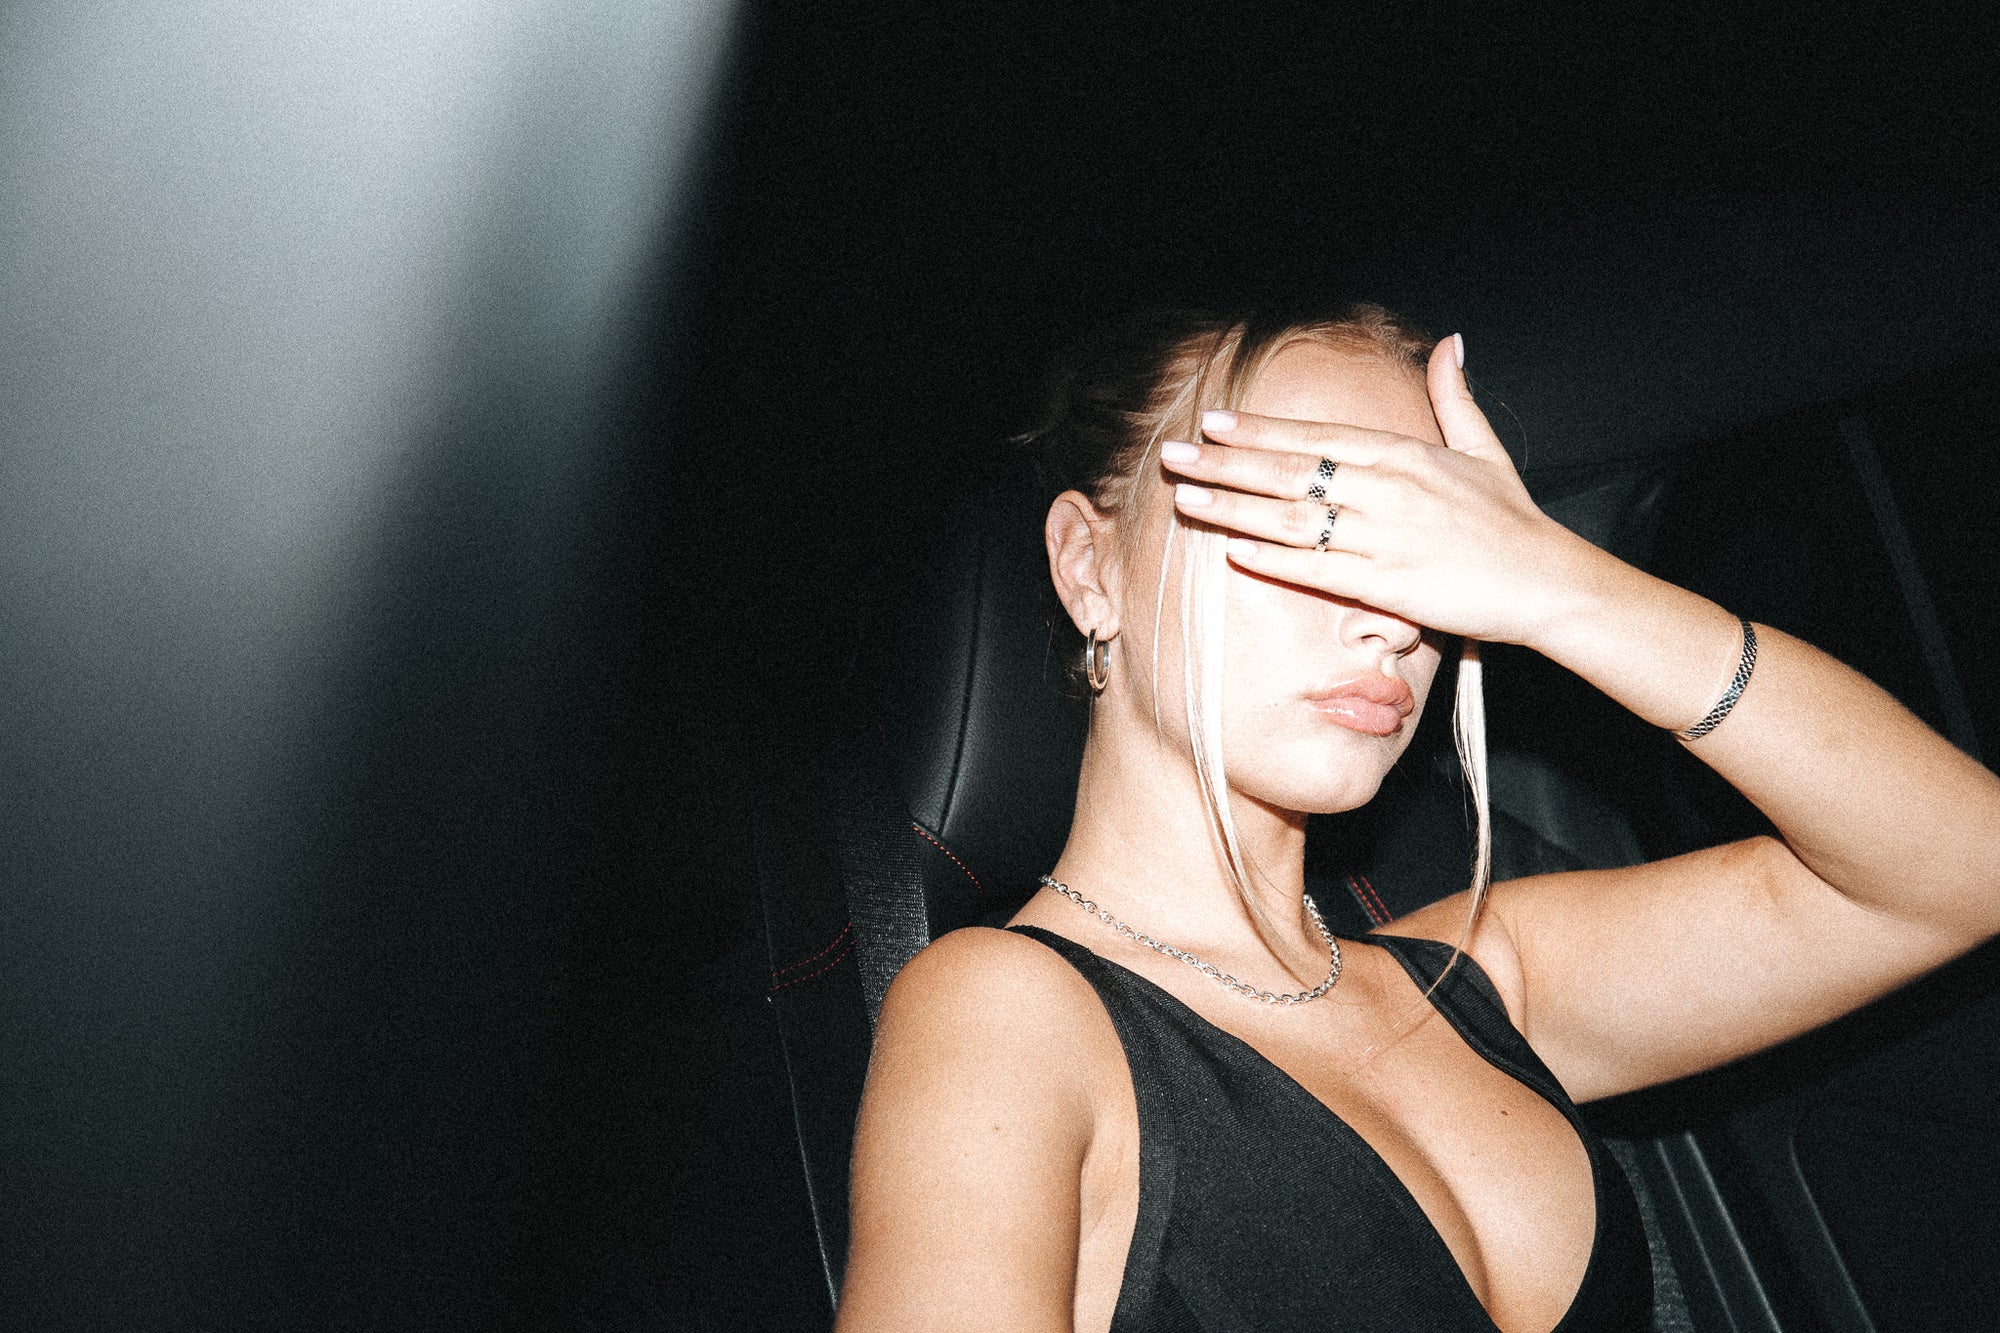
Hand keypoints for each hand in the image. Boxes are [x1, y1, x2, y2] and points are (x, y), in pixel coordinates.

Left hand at [1162, 338, 1605, 648]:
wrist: (1548, 581)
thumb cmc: (1512, 520)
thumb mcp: (1483, 449)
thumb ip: (1455, 397)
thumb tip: (1449, 343)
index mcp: (1405, 453)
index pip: (1316, 434)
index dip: (1261, 428)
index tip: (1214, 422)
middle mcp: (1389, 488)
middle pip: (1291, 471)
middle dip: (1226, 463)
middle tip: (1172, 456)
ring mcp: (1386, 537)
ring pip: (1293, 518)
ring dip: (1234, 509)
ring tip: (1187, 499)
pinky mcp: (1390, 585)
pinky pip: (1321, 570)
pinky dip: (1276, 560)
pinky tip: (1235, 551)